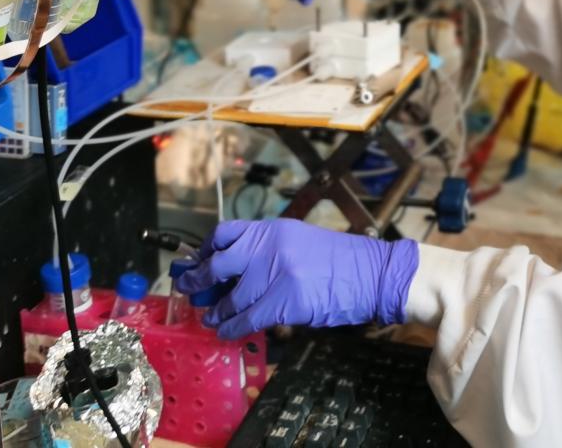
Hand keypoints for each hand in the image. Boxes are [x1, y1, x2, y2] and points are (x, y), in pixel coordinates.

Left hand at [176, 219, 419, 339]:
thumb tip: (232, 269)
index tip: (196, 261)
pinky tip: (227, 331)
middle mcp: (270, 247)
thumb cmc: (341, 260)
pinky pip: (246, 319)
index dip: (205, 249)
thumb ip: (268, 249)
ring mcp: (276, 275)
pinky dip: (232, 328)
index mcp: (273, 229)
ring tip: (212, 317)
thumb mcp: (300, 240)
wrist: (373, 274)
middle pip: (218, 264)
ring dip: (217, 312)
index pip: (225, 233)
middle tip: (189, 289)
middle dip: (197, 280)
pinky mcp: (284, 302)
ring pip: (230, 298)